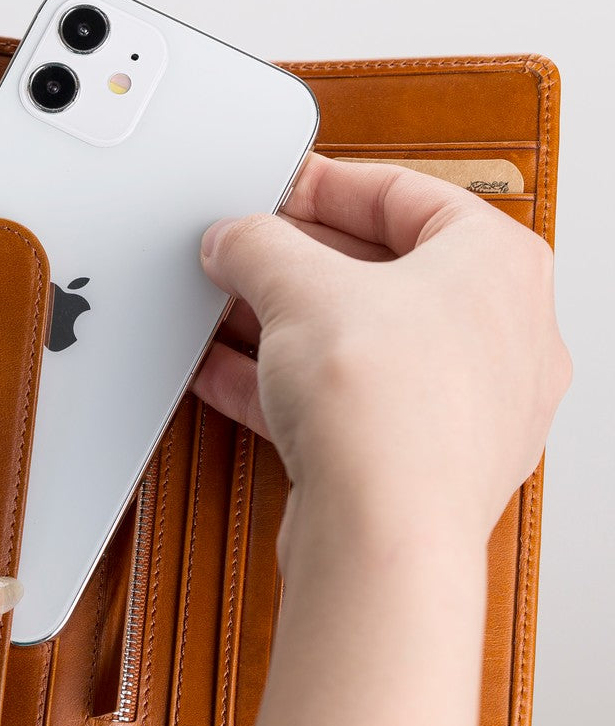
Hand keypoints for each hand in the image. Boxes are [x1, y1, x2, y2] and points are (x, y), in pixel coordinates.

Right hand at [191, 153, 570, 725]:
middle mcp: (498, 334)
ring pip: (360, 342)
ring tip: (226, 314)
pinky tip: (229, 374)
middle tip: (243, 256)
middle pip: (379, 272)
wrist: (384, 540)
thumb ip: (257, 244)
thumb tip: (236, 238)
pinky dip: (289, 382)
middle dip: (295, 264)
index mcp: (499, 266)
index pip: (406, 194)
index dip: (327, 185)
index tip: (276, 191)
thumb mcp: (299, 288)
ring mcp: (463, 404)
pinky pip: (347, 399)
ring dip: (283, 326)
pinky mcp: (419, 457)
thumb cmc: (389, 413)